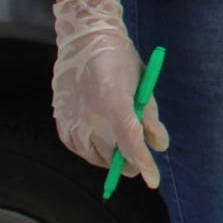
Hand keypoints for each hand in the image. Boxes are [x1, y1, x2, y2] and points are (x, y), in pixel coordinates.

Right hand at [51, 0, 167, 186]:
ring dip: (109, 158)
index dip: (144, 165)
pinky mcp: (61, 122)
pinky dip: (91, 150)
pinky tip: (100, 143)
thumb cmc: (121, 62)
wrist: (86, 41)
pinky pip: (78, 148)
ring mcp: (73, 120)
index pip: (131, 146)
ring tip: (120, 151)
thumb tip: (160, 146)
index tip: (153, 180)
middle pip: (113, 155)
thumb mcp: (143, 87)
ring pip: (94, 156)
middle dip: (128, 163)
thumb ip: (151, 119)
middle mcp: (91, 116)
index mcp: (115, 105)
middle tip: (138, 163)